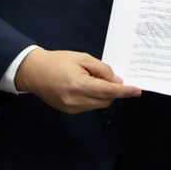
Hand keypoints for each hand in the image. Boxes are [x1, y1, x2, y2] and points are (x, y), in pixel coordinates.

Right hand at [14, 49, 140, 113]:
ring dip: (102, 95)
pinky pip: (89, 107)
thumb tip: (117, 82)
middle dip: (112, 91)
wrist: (33, 71)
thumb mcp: (82, 58)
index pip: (108, 92)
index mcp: (79, 85)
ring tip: (89, 80)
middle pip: (106, 100)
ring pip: (99, 105)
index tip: (137, 91)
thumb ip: (102, 70)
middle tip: (104, 77)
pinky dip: (93, 98)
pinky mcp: (68, 111)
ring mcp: (71, 108)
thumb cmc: (58, 61)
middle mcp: (76, 101)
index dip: (124, 92)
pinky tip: (84, 87)